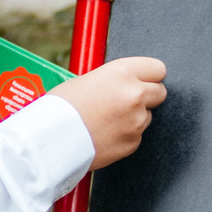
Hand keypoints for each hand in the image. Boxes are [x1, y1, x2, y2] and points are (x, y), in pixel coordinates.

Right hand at [50, 56, 167, 170]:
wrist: (50, 140)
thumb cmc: (61, 107)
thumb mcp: (86, 79)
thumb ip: (113, 79)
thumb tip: (124, 82)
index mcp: (123, 72)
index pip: (158, 69)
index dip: (149, 75)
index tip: (142, 79)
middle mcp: (135, 95)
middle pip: (160, 92)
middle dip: (147, 96)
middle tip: (126, 100)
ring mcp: (136, 121)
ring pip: (147, 116)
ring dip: (134, 117)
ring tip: (106, 120)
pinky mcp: (132, 143)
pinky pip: (136, 136)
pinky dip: (125, 135)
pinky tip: (104, 134)